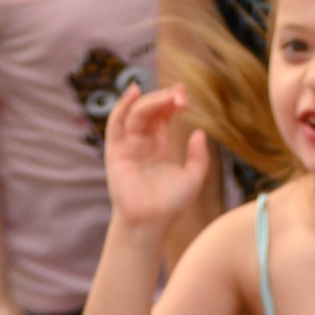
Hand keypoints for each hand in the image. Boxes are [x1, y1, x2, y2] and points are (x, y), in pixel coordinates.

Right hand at [102, 84, 210, 231]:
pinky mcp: (115, 151)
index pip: (163, 116)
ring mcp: (128, 145)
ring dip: (151, 100)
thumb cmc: (170, 205)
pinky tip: (134, 91)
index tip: (185, 96)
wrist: (151, 223)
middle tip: (181, 94)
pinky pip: (116, 123)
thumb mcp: (193, 178)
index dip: (172, 102)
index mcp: (159, 146)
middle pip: (151, 110)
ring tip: (168, 95)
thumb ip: (199, 157)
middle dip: (165, 98)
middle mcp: (142, 142)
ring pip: (136, 113)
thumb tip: (199, 132)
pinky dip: (122, 106)